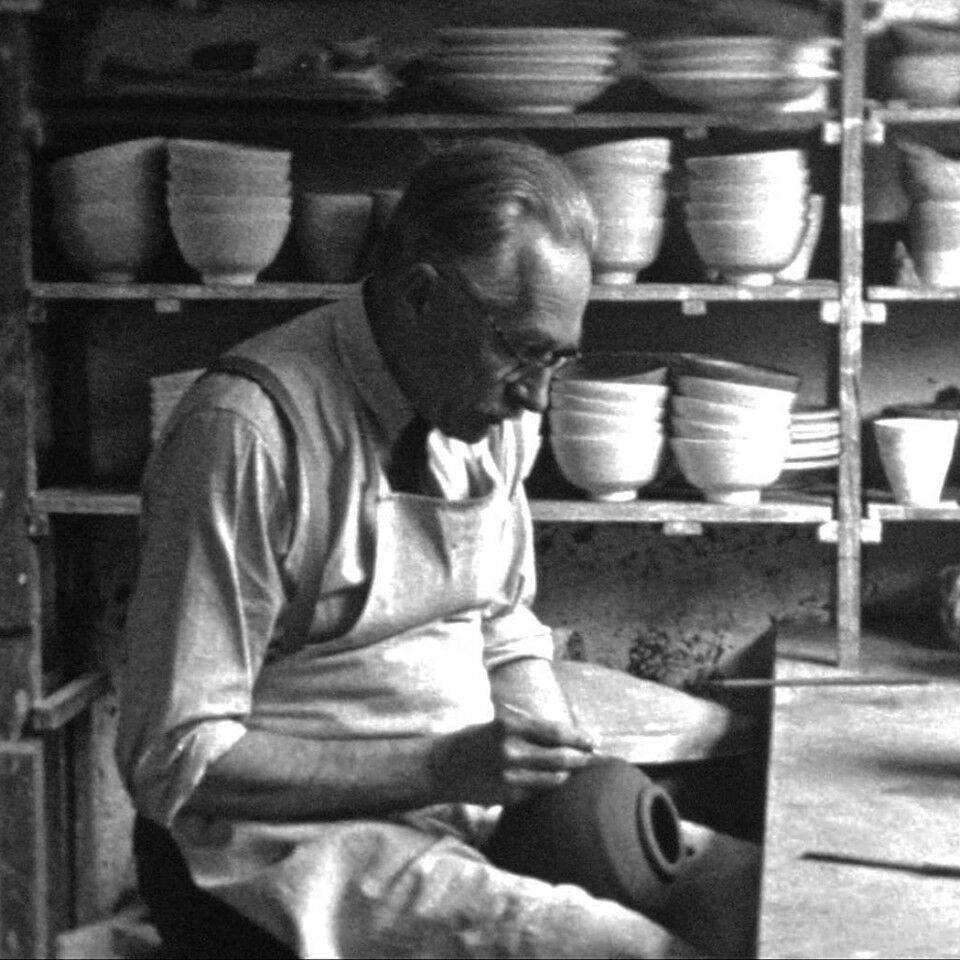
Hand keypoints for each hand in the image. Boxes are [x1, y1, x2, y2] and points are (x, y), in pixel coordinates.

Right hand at [430, 715, 595, 805]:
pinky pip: (539, 792)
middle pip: (561, 758)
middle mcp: (511, 752)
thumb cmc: (476, 739)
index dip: (579, 737)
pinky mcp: (508, 797)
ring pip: (555, 779)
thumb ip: (531, 729)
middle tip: (593, 757)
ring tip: (575, 769)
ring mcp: (510, 778)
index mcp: (509, 726)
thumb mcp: (501, 724)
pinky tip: (551, 781)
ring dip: (568, 774)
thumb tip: (569, 735)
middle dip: (582, 758)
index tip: (593, 739)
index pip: (556, 733)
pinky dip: (548, 785)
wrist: (442, 767)